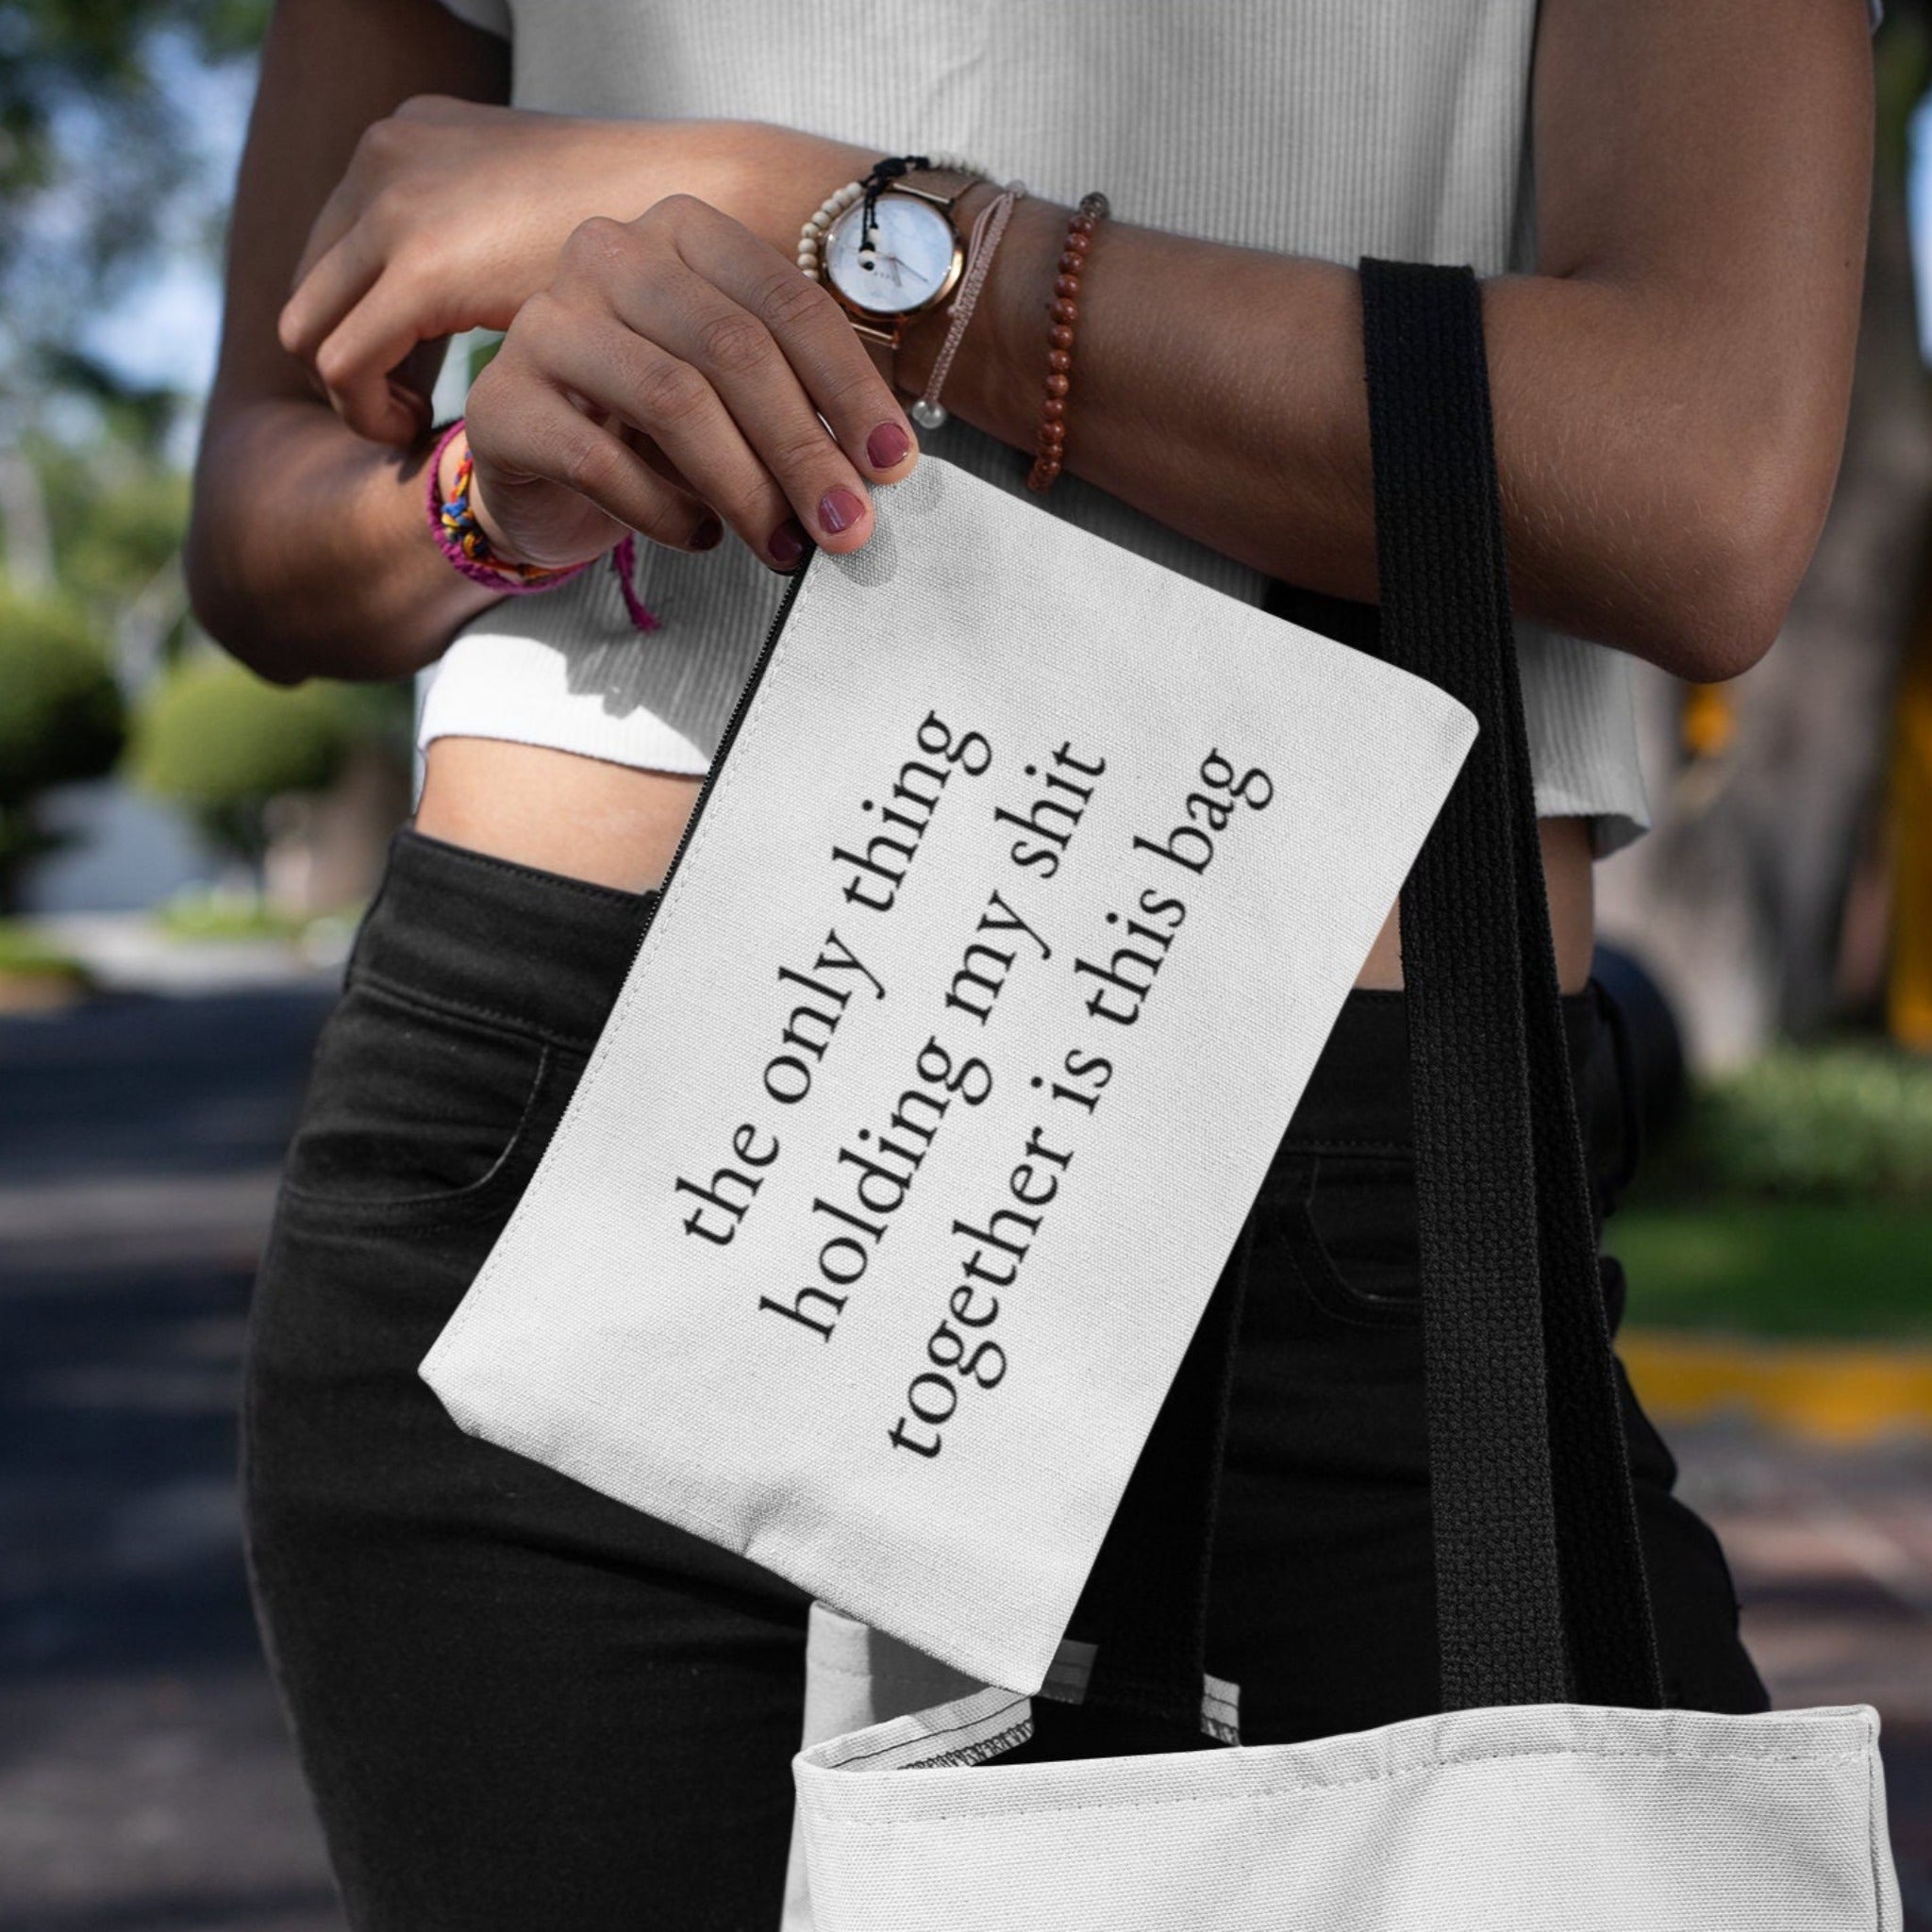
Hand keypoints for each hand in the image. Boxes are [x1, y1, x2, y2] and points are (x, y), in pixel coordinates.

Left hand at [275, 96, 790, 444]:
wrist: (712, 207)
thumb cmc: (654, 225)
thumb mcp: (546, 215)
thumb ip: (501, 235)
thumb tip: (481, 271)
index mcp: (418, 136)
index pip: (342, 240)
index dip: (366, 314)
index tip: (415, 371)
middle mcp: (390, 157)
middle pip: (315, 282)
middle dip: (353, 356)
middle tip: (412, 411)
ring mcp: (397, 205)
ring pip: (311, 326)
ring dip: (354, 392)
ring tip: (417, 430)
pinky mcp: (423, 268)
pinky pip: (345, 365)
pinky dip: (369, 413)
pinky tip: (424, 436)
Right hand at [459, 192, 918, 573]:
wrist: (542, 468)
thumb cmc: (655, 428)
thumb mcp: (739, 400)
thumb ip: (800, 409)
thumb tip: (877, 470)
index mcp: (684, 234)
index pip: (787, 303)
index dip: (851, 390)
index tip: (893, 467)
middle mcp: (609, 255)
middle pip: (734, 349)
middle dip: (804, 450)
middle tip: (848, 526)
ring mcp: (544, 323)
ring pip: (674, 399)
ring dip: (746, 489)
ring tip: (784, 547)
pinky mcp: (501, 403)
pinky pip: (602, 461)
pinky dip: (667, 512)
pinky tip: (702, 538)